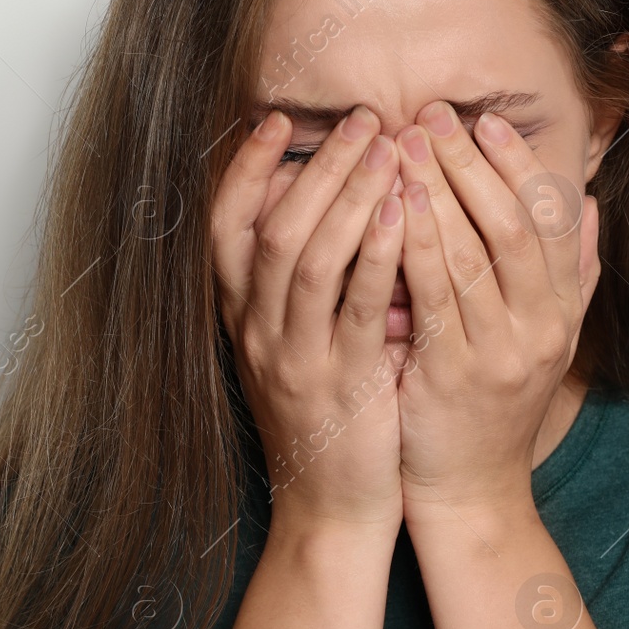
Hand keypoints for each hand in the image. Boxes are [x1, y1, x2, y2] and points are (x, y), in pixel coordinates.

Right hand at [210, 105, 410, 534]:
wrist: (331, 508)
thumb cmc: (326, 416)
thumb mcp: (298, 344)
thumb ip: (302, 283)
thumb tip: (324, 206)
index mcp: (243, 318)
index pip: (225, 227)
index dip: (244, 170)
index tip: (276, 121)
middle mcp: (258, 332)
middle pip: (274, 227)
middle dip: (319, 166)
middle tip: (366, 120)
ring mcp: (295, 358)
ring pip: (308, 258)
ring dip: (349, 196)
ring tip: (389, 148)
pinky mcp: (340, 384)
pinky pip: (355, 307)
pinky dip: (376, 254)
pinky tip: (403, 214)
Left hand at [391, 101, 599, 527]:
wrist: (471, 491)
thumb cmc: (494, 407)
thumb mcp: (546, 340)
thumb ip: (570, 274)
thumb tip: (592, 203)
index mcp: (562, 312)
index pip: (548, 219)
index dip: (517, 164)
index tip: (483, 121)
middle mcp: (540, 328)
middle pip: (510, 224)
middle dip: (469, 164)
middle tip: (431, 115)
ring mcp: (498, 353)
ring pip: (471, 253)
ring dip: (436, 191)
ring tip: (403, 144)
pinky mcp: (452, 375)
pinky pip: (433, 297)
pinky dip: (413, 246)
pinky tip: (389, 209)